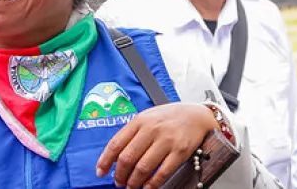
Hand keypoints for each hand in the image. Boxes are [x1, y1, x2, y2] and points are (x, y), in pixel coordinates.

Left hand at [96, 103, 219, 188]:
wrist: (196, 114)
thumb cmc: (168, 117)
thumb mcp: (146, 118)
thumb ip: (131, 134)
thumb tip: (114, 156)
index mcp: (139, 121)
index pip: (115, 144)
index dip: (105, 161)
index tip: (100, 172)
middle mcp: (151, 130)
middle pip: (128, 158)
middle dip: (120, 174)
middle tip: (118, 182)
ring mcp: (166, 141)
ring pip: (143, 167)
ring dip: (134, 181)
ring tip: (131, 187)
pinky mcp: (180, 151)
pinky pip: (163, 172)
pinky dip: (152, 184)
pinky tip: (147, 188)